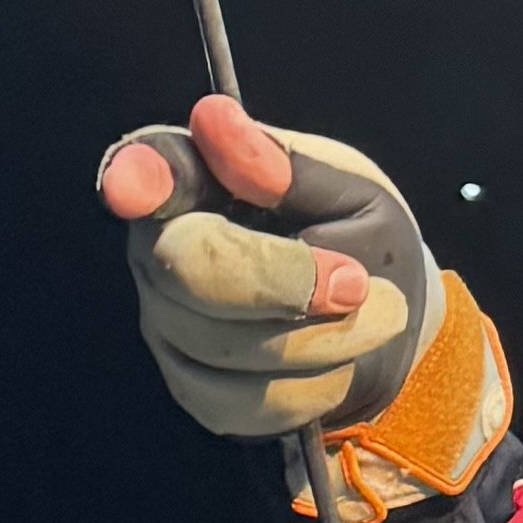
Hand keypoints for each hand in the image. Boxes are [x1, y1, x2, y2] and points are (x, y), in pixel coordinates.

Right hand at [96, 95, 436, 442]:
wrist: (387, 322)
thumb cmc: (361, 239)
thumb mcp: (353, 193)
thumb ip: (289, 167)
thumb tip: (214, 121)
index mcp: (195, 182)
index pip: (147, 171)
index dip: (136, 179)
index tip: (134, 187)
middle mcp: (160, 251)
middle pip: (187, 271)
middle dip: (282, 281)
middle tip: (355, 282)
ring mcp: (170, 325)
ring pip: (229, 346)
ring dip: (326, 336)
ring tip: (377, 312)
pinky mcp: (199, 391)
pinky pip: (253, 401)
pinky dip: (319, 383)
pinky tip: (346, 358)